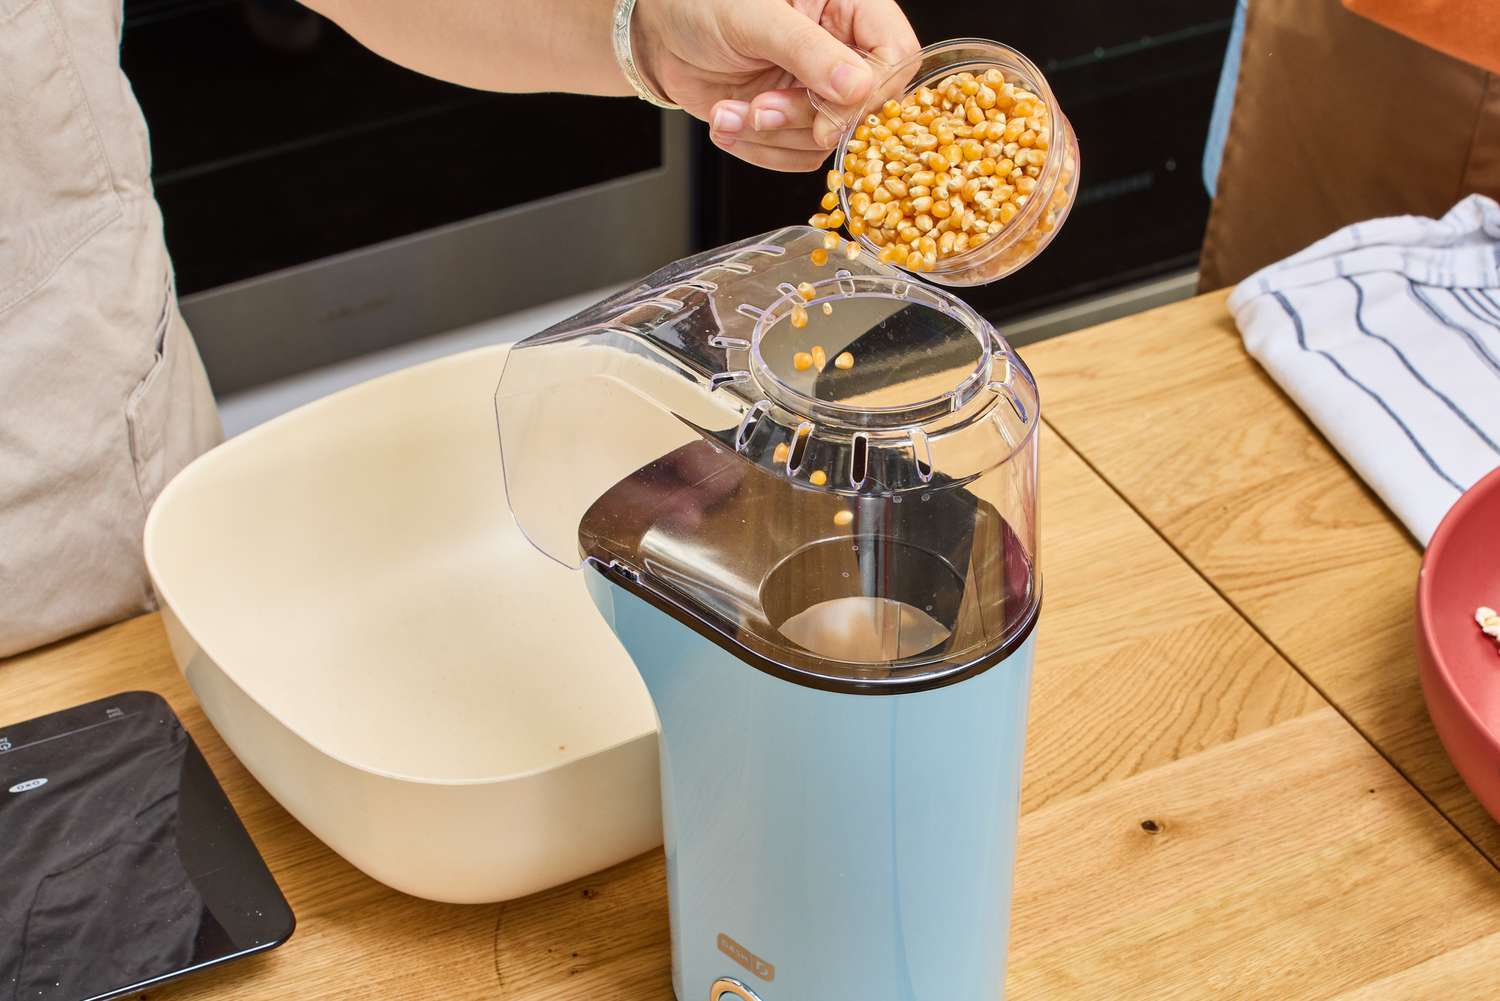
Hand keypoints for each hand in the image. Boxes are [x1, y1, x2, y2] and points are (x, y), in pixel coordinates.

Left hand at [632, 0, 919, 171]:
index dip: (868, 95)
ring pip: (826, 140)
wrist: (659, 33)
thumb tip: (857, 89)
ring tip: (731, 112)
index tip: (827, 117)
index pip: (895, 55)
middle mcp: (842, 49)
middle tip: (761, 109)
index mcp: (851, 6)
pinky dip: (758, 149)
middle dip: (805, 120)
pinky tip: (727, 121)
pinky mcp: (794, 120)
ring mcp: (819, 88)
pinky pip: (797, 155)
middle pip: (862, 108)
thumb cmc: (703, 3)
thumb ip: (808, 52)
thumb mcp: (755, 18)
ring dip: (772, 137)